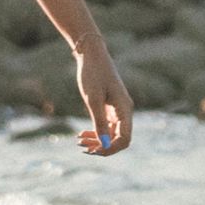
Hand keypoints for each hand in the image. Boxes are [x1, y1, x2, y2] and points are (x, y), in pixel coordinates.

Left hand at [74, 40, 133, 158]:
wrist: (91, 54)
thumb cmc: (92, 74)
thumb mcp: (93, 99)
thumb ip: (99, 122)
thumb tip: (104, 145)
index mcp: (125, 109)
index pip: (124, 139)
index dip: (111, 149)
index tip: (93, 151)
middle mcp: (124, 111)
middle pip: (118, 138)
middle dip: (102, 146)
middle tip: (83, 147)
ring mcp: (118, 109)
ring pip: (111, 134)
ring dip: (97, 140)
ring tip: (79, 141)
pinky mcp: (110, 107)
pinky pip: (106, 126)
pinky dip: (95, 132)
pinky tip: (82, 134)